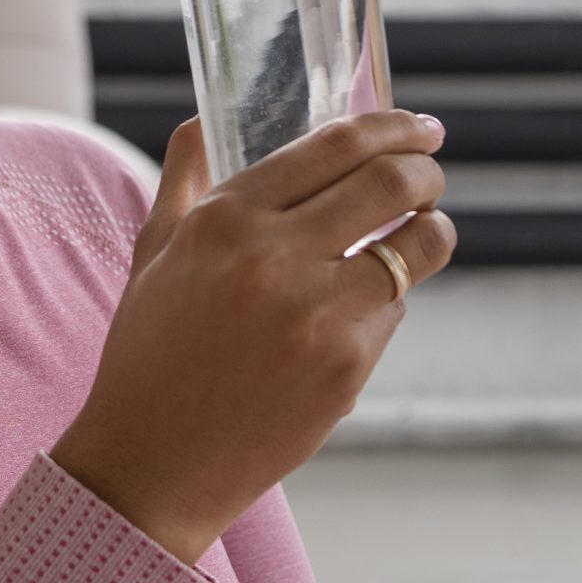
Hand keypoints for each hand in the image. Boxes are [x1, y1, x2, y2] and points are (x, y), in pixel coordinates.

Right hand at [50, 110, 456, 563]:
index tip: (416, 127)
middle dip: (426, 168)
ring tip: (423, 230)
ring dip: (432, 230)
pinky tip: (357, 310)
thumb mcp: (154, 254)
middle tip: (430, 169)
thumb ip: (185, 178)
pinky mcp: (348, 369)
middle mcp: (275, 259)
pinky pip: (393, 311)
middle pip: (392, 182)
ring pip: (417, 248)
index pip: (334, 145)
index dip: (391, 125)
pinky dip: (386, 300)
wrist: (154, 462)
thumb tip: (202, 119)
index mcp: (224, 220)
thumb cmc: (150, 354)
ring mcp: (318, 316)